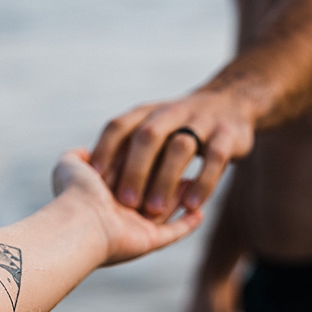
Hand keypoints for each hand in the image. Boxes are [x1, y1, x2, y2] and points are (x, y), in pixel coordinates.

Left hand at [51, 148, 202, 266]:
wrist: (79, 224)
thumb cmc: (74, 192)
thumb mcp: (70, 164)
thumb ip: (77, 156)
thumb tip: (85, 152)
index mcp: (110, 187)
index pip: (133, 167)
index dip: (140, 156)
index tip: (149, 146)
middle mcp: (126, 205)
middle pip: (153, 185)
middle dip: (163, 173)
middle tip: (180, 157)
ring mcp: (138, 224)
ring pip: (167, 205)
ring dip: (179, 194)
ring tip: (192, 180)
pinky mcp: (150, 239)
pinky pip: (175, 231)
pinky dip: (188, 223)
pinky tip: (200, 211)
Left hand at [91, 89, 255, 221]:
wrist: (231, 100)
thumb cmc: (176, 126)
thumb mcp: (145, 123)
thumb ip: (117, 142)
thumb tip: (80, 163)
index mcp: (147, 113)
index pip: (120, 125)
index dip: (106, 149)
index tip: (95, 179)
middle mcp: (172, 113)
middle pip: (149, 134)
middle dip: (135, 168)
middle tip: (125, 202)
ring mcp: (202, 122)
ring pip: (181, 146)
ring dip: (166, 180)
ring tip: (154, 210)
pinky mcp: (228, 136)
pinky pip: (214, 160)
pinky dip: (203, 184)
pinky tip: (192, 208)